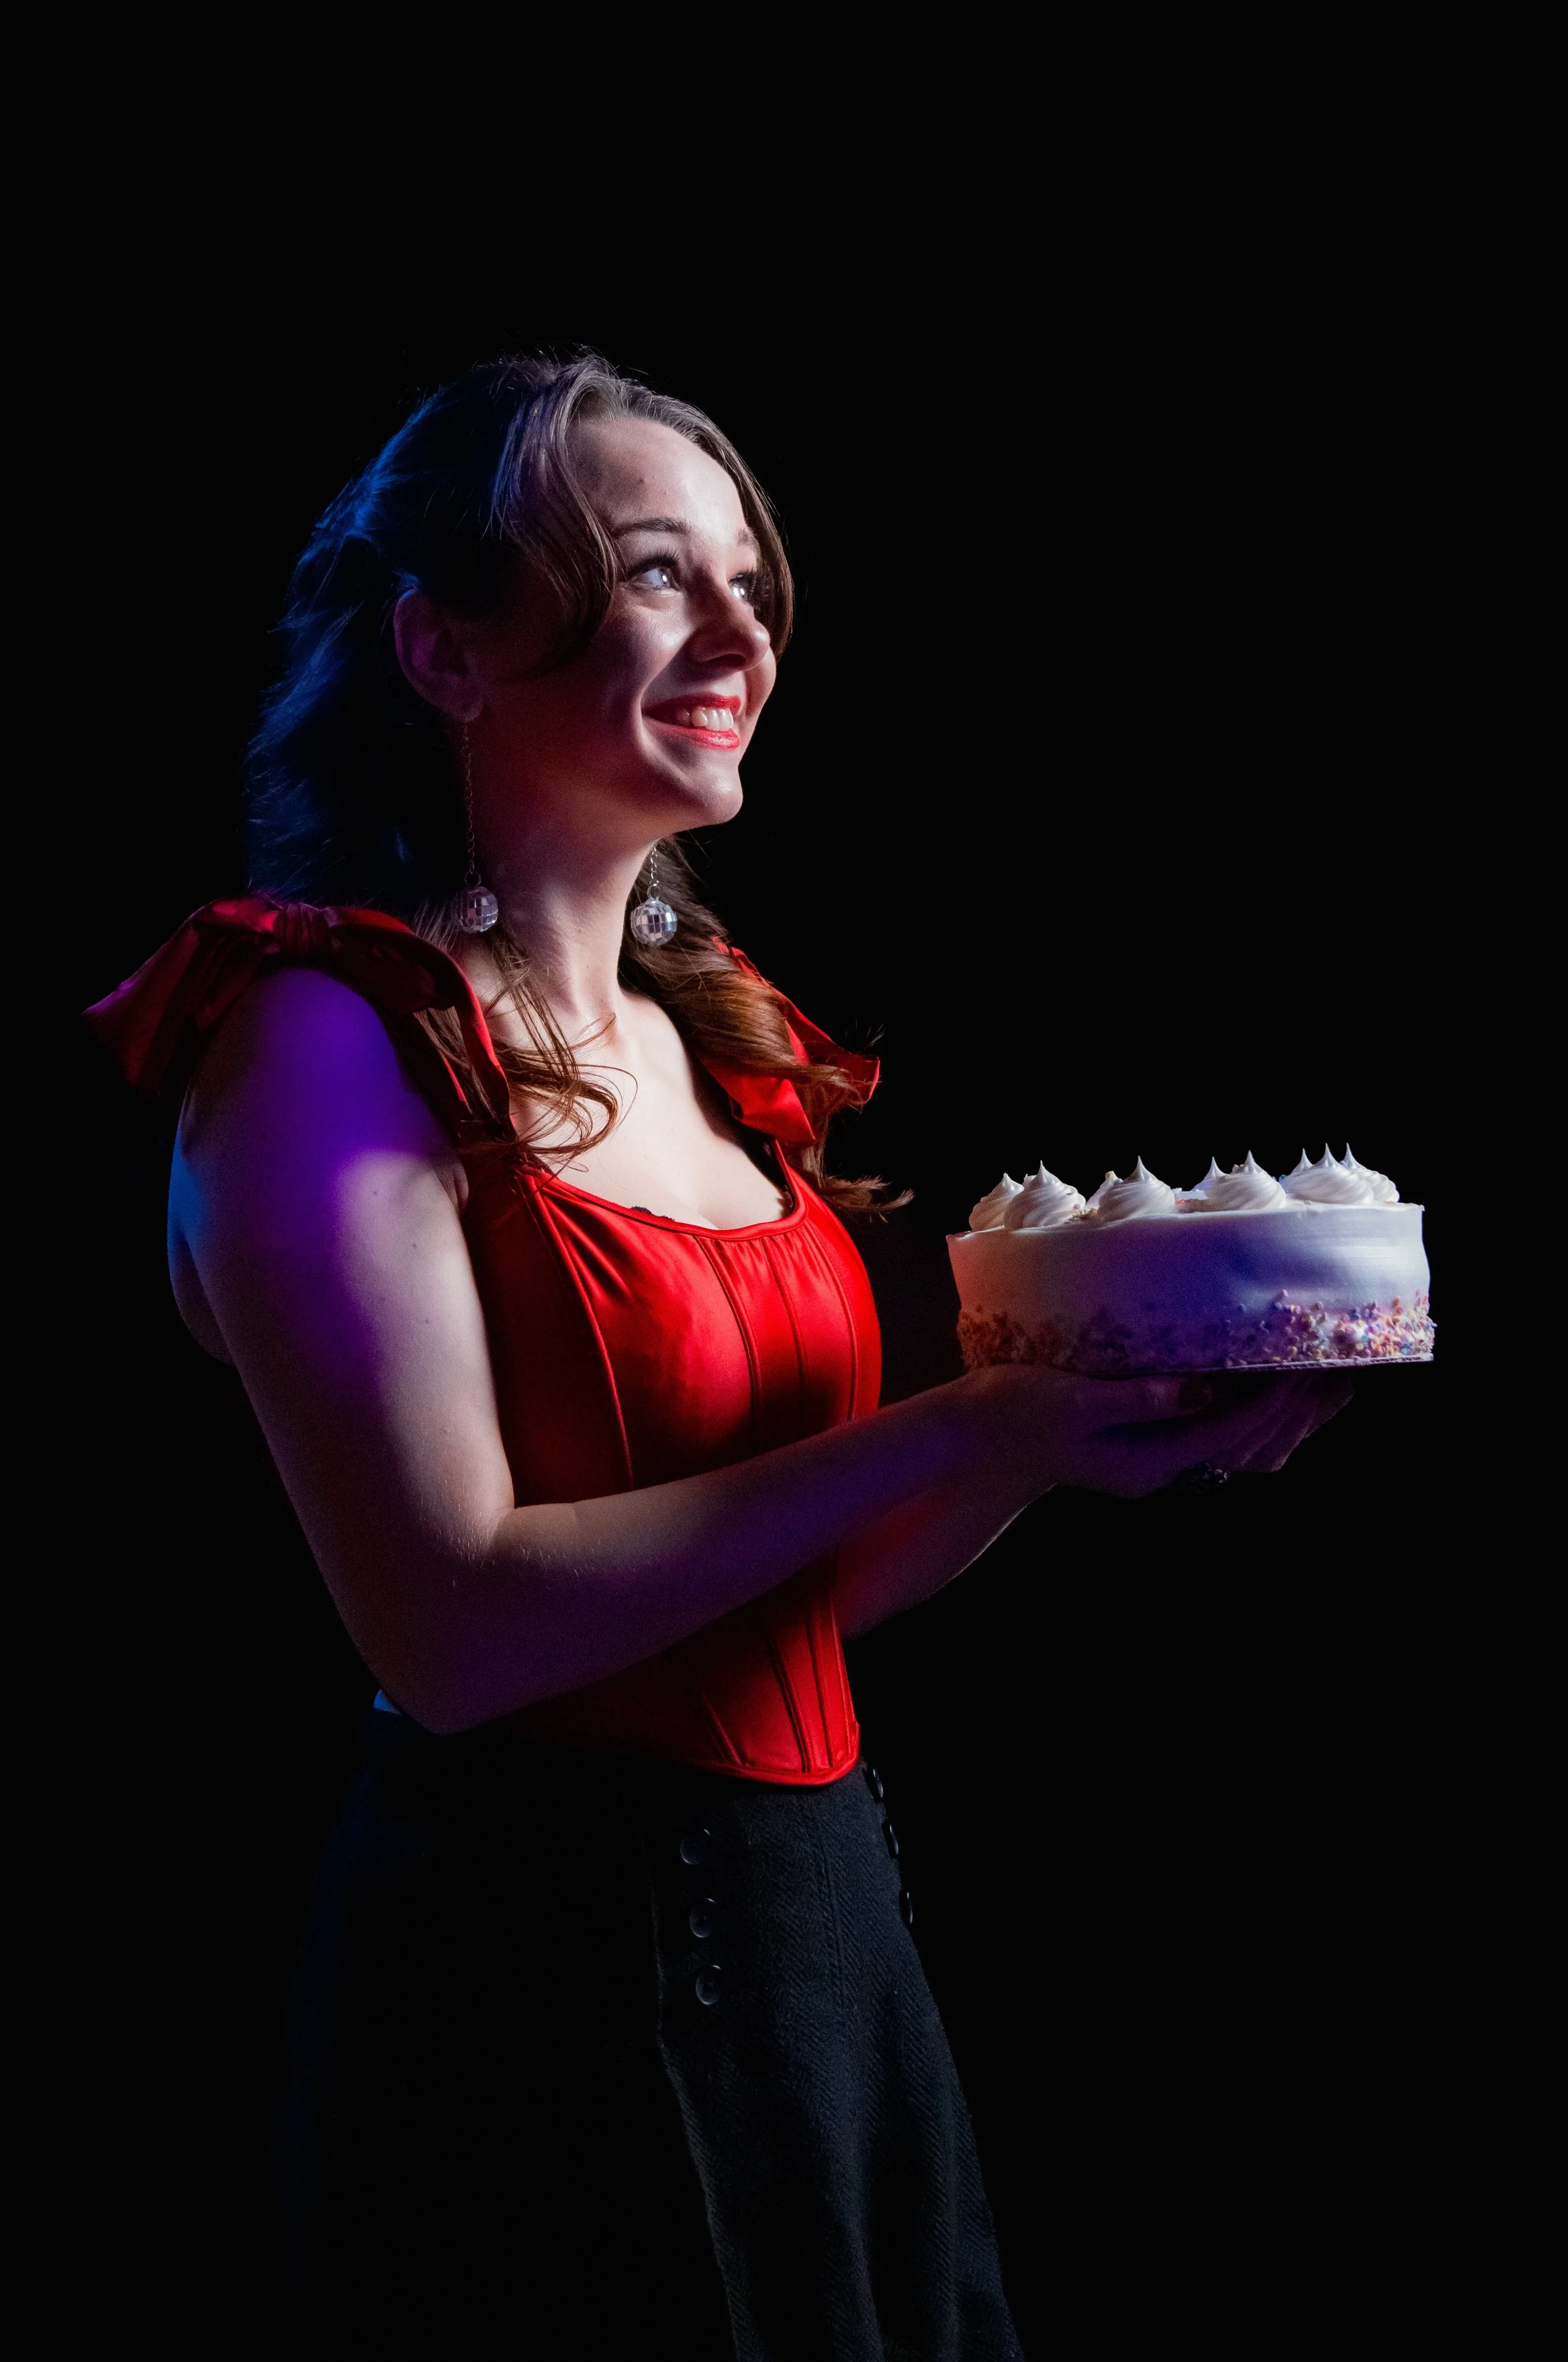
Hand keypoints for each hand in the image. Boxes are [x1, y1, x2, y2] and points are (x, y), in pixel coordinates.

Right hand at [974, 1363, 1353, 1498]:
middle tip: (1334, 1366)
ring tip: (1321, 1379)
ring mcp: (1153, 1462)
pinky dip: (1250, 1414)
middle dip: (1292, 1409)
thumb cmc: (1015, 1410)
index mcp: (1147, 1462)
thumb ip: (1138, 1396)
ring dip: (1281, 1415)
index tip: (1305, 1361)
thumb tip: (1200, 1389)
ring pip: (1237, 1446)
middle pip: (1245, 1446)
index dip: (1271, 1398)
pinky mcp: (1144, 1445)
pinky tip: (1262, 1387)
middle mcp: (1159, 1469)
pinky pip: (1216, 1435)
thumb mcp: (1073, 1398)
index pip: (1229, 1432)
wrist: (976, 1440)